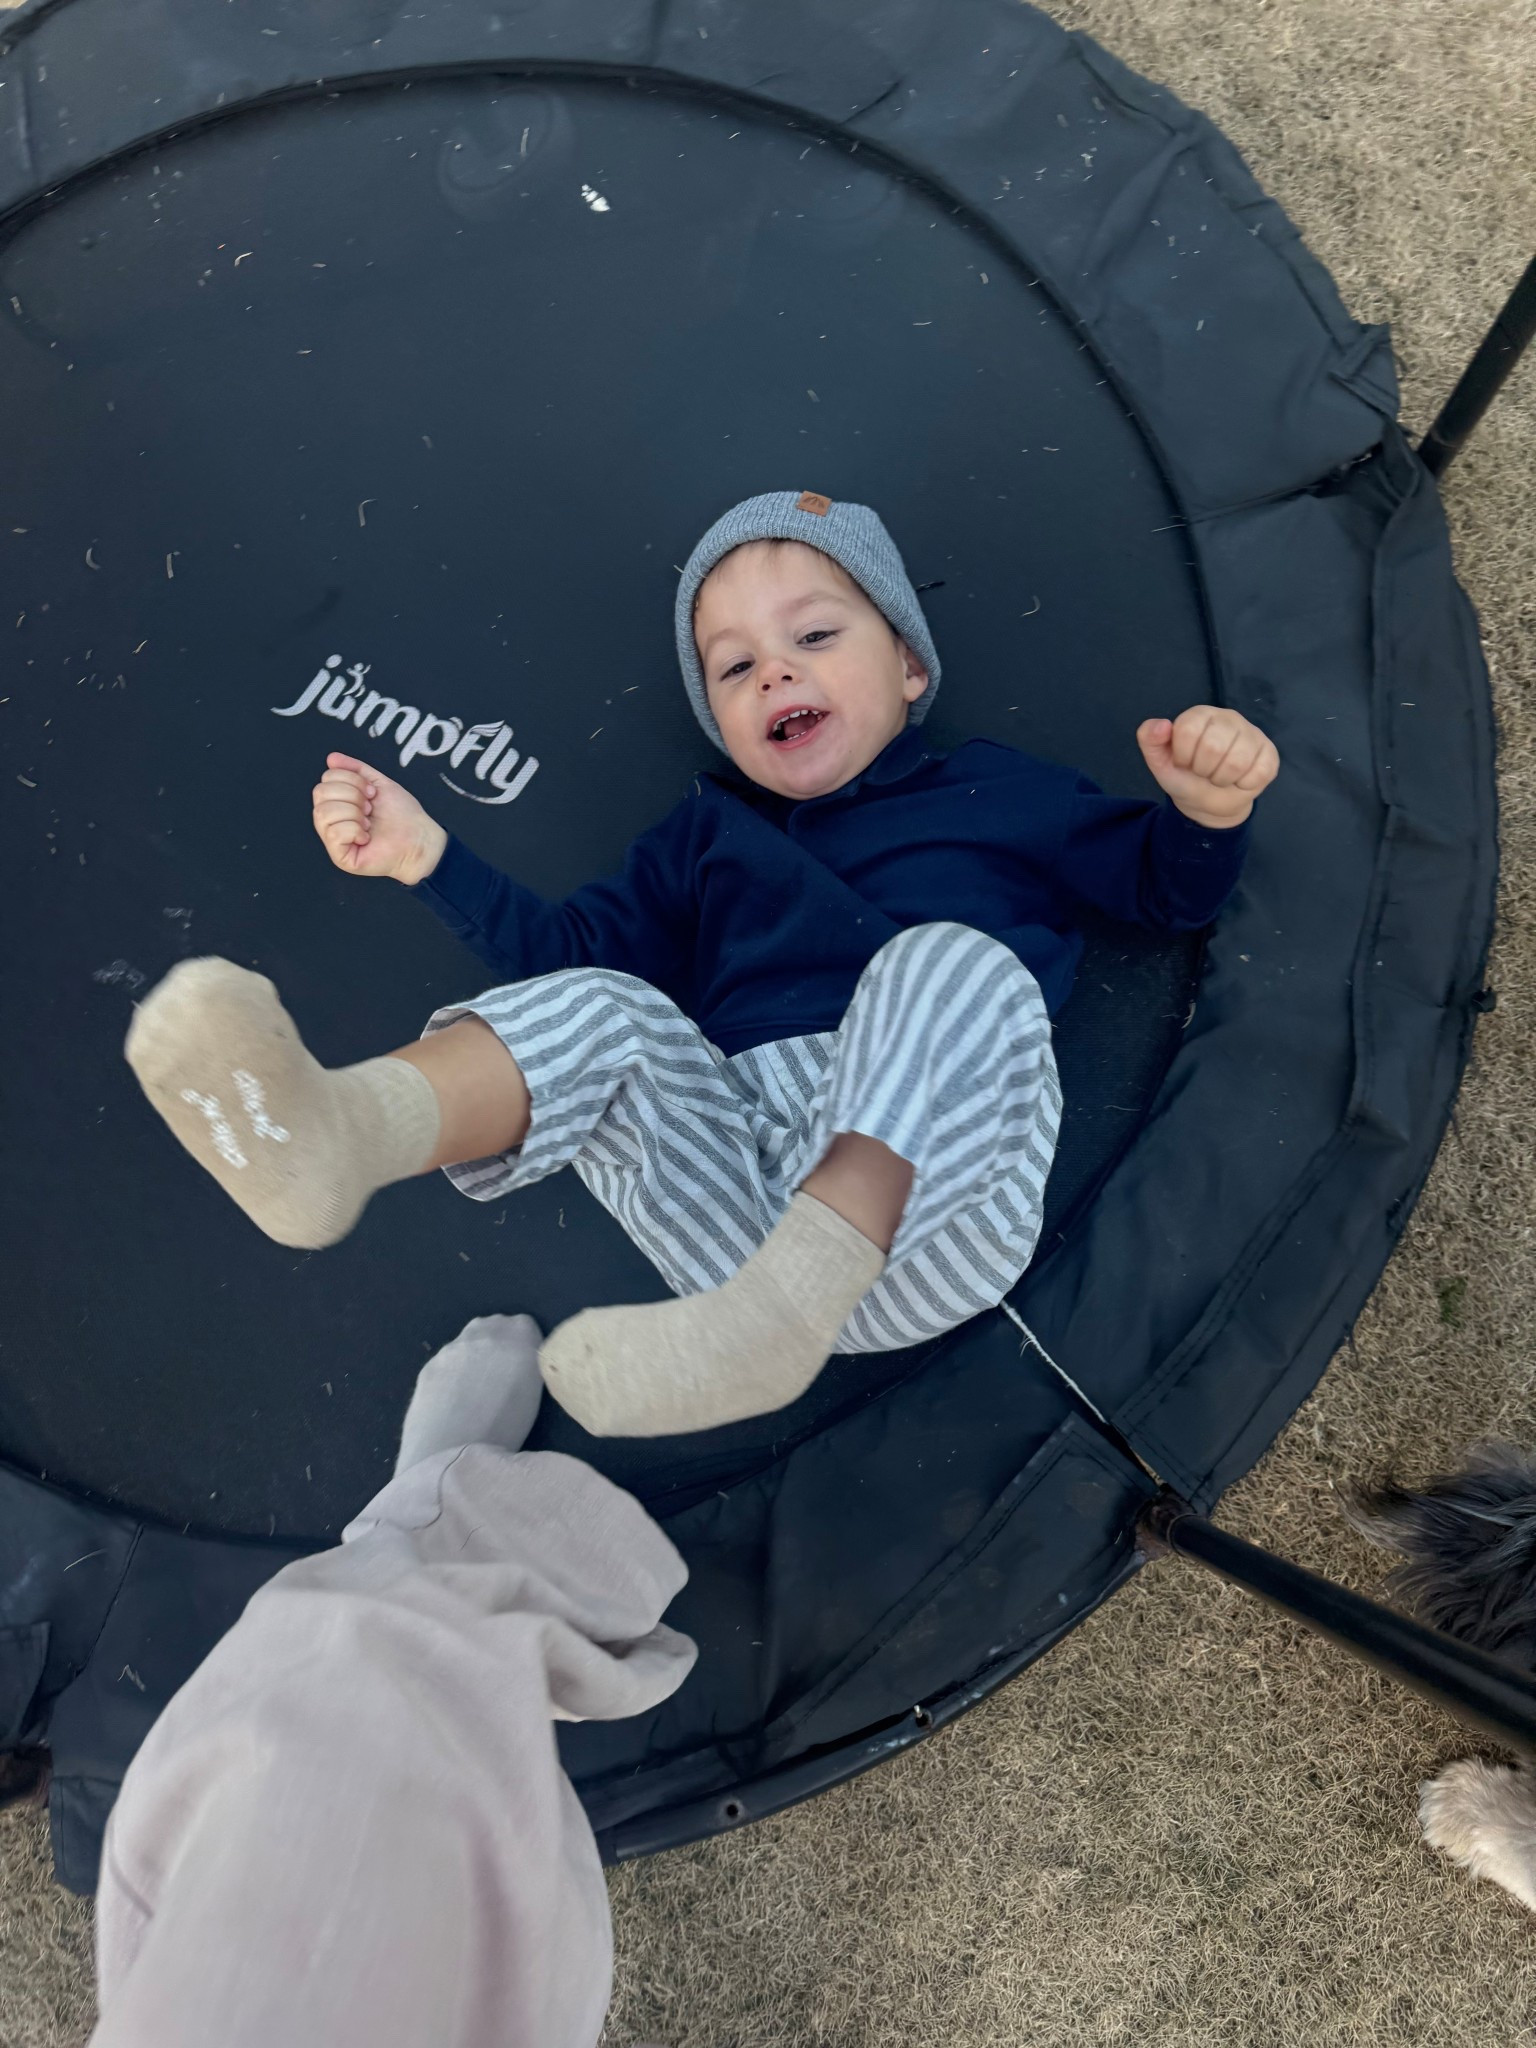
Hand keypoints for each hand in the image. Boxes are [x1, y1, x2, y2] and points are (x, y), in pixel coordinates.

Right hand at [311, 754, 447, 883]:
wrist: (419, 839)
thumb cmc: (403, 815)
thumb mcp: (378, 783)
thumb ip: (355, 769)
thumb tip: (332, 758)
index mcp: (338, 803)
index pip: (325, 780)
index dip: (351, 780)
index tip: (372, 793)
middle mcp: (331, 820)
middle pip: (320, 793)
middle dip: (353, 795)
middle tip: (370, 808)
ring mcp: (333, 840)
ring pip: (324, 812)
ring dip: (354, 813)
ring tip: (368, 822)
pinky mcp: (340, 857)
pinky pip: (334, 832)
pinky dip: (355, 830)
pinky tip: (366, 837)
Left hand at [1136, 707, 1278, 828]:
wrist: (1208, 802)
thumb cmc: (1185, 776)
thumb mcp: (1160, 761)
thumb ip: (1149, 739)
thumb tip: (1162, 725)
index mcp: (1200, 714)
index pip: (1188, 730)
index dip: (1183, 755)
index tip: (1185, 762)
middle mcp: (1229, 717)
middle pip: (1214, 746)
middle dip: (1203, 769)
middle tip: (1204, 771)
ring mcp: (1253, 733)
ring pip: (1237, 761)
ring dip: (1222, 779)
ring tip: (1219, 776)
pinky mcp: (1269, 753)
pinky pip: (1258, 772)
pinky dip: (1244, 784)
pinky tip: (1239, 780)